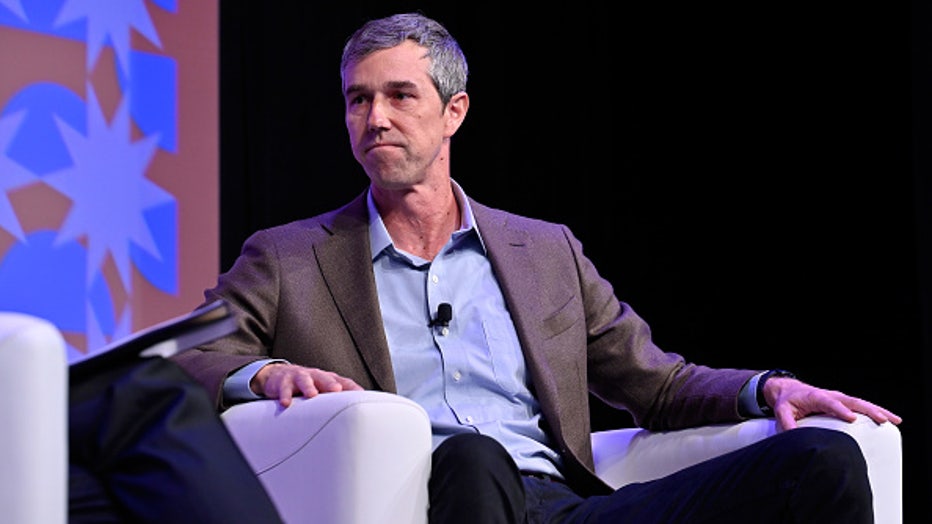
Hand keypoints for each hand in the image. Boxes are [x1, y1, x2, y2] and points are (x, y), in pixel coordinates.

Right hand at [251, 362, 362, 406]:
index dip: (352, 388)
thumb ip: (337, 401)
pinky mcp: (284, 382)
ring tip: (311, 394)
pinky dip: (285, 395)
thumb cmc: (308, 386)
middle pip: (325, 378)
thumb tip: (356, 416)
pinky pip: (284, 389)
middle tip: (337, 390)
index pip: (343, 382)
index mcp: (328, 379)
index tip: (361, 396)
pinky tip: (286, 403)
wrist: (280, 375)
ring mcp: (300, 377)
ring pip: (305, 380)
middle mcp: (316, 376)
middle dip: (331, 384)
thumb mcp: (323, 391)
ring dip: (308, 387)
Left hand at [763, 377, 901, 430]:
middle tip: (882, 420)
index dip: (840, 410)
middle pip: (852, 401)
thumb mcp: (782, 411)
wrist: (789, 390)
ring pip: (861, 403)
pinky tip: (889, 419)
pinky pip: (862, 407)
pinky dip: (876, 412)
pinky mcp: (844, 403)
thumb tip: (793, 438)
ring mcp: (839, 398)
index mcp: (816, 397)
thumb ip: (787, 424)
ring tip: (893, 420)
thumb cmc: (788, 401)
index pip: (829, 402)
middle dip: (868, 410)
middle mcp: (831, 395)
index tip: (851, 418)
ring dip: (878, 411)